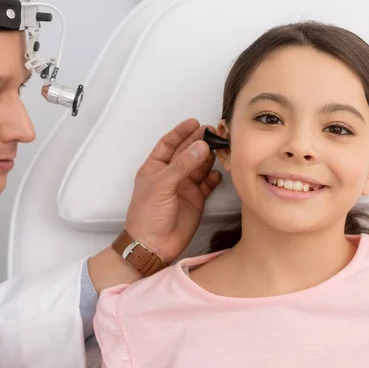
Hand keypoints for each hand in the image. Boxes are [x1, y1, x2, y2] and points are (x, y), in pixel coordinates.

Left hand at [125, 118, 222, 261]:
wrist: (153, 245)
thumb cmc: (148, 214)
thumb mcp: (162, 185)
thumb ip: (182, 165)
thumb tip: (201, 146)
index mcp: (155, 167)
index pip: (168, 143)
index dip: (181, 132)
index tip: (195, 122)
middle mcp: (170, 175)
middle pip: (187, 152)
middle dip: (199, 141)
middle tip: (214, 132)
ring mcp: (184, 187)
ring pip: (199, 166)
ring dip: (209, 157)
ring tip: (220, 148)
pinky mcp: (196, 200)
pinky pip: (207, 184)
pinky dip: (214, 177)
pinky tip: (219, 172)